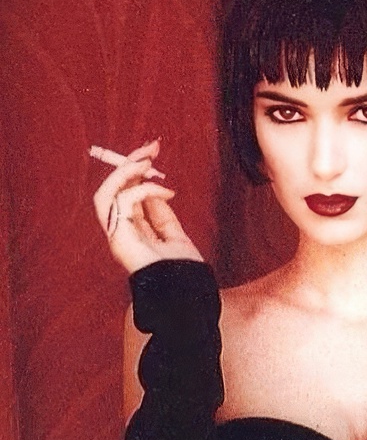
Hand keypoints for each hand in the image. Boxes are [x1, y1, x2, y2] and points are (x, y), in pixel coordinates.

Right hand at [92, 140, 203, 274]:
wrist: (187, 292)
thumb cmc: (183, 272)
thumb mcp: (174, 235)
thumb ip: (162, 214)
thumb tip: (157, 189)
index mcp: (132, 233)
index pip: (125, 194)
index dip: (136, 172)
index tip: (154, 153)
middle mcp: (120, 233)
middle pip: (112, 190)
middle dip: (129, 164)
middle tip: (152, 147)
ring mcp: (117, 236)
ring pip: (106, 193)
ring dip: (126, 171)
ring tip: (148, 161)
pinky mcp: (118, 238)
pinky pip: (121, 201)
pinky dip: (142, 190)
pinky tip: (164, 192)